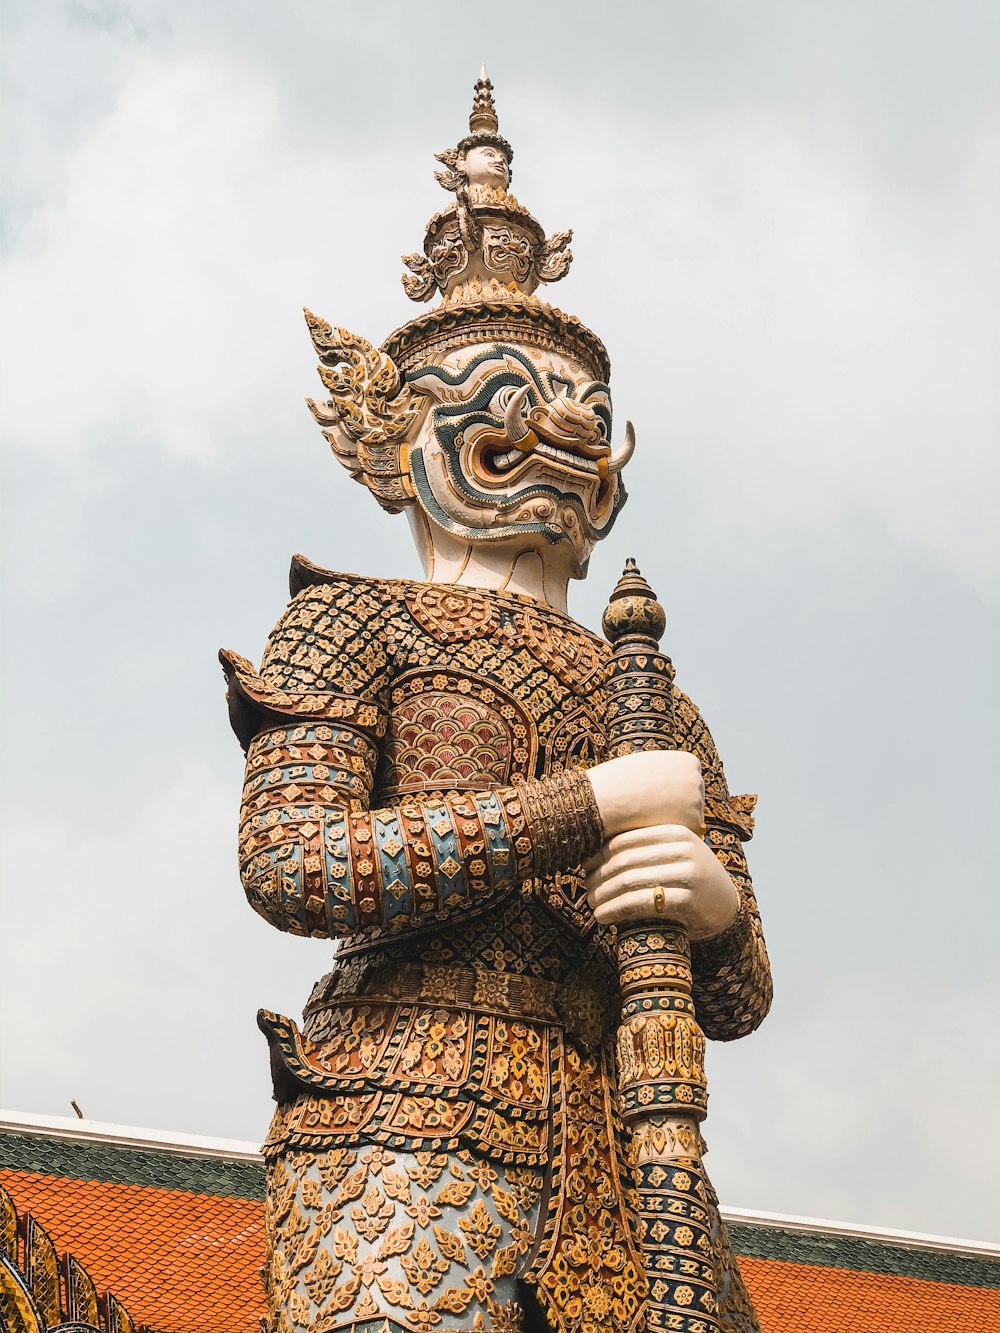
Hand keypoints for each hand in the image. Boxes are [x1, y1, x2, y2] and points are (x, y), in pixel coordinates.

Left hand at [584, 824, 738, 939]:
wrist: (726, 905)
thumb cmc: (689, 878)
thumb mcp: (673, 854)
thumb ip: (644, 849)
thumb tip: (589, 856)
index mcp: (675, 831)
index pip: (624, 840)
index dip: (599, 855)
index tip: (585, 868)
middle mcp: (683, 849)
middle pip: (624, 861)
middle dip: (598, 877)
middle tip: (586, 889)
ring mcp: (688, 874)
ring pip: (630, 881)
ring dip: (603, 895)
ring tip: (592, 904)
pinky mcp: (689, 900)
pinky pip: (642, 903)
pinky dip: (616, 910)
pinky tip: (602, 917)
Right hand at [586, 751, 704, 838]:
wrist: (608, 798)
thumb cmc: (620, 780)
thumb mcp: (647, 765)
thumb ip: (665, 774)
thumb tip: (674, 787)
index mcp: (689, 762)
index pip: (687, 782)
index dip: (670, 791)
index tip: (652, 793)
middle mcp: (698, 779)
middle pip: (691, 799)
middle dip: (675, 806)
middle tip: (651, 808)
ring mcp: (697, 800)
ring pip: (689, 816)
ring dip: (673, 820)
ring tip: (649, 816)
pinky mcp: (692, 822)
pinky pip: (684, 831)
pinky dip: (669, 832)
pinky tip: (653, 826)